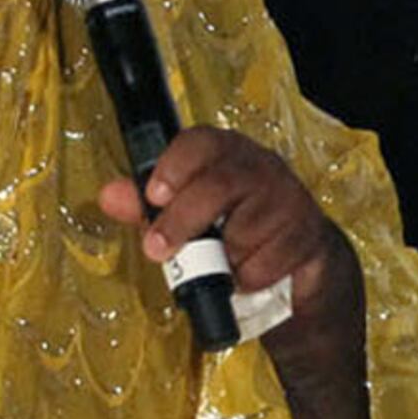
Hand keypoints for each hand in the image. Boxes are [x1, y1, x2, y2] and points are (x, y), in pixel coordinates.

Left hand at [99, 128, 378, 418]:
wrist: (296, 260)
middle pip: (222, 184)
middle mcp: (262, 168)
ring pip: (245, 229)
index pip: (203, 141)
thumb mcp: (186, 216)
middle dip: (184, 220)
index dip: (176, 165)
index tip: (154, 195)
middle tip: (156, 251)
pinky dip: (248, 277)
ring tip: (219, 265)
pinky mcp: (309, 234)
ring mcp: (290, 199)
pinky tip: (246, 274)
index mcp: (227, 154)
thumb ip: (148, 207)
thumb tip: (108, 196)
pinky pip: (268, 262)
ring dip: (223, 257)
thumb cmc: (232, 228)